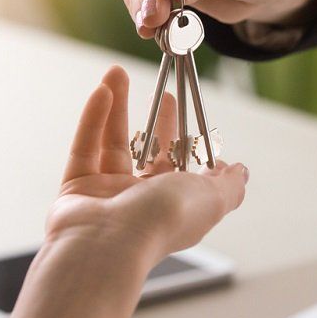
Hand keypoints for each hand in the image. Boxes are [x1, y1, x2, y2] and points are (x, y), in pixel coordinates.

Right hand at [46, 65, 247, 257]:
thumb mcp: (211, 199)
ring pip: (111, 143)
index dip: (187, 140)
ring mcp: (106, 195)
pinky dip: (92, 118)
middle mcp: (140, 201)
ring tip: (116, 72)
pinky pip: (84, 146)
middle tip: (162, 93)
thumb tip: (240, 171)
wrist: (106, 246)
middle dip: (156, 120)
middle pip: (148, 152)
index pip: (183, 168)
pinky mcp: (76, 188)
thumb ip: (229, 185)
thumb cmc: (160, 222)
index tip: (189, 114)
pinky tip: (103, 91)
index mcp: (174, 204)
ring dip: (115, 106)